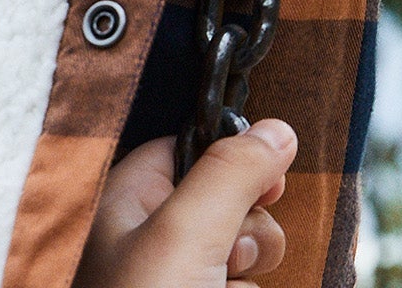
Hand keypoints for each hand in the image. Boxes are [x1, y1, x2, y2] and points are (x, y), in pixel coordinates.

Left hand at [74, 123, 295, 287]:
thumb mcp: (184, 235)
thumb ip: (230, 174)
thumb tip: (276, 130)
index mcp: (125, 203)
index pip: (186, 148)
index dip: (232, 155)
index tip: (269, 173)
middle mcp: (146, 241)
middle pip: (224, 204)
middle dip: (248, 230)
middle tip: (229, 258)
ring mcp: (173, 284)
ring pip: (238, 259)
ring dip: (247, 277)